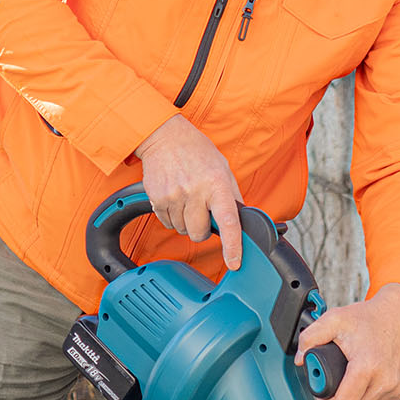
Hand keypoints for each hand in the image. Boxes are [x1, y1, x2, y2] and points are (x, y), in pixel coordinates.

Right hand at [135, 115, 243, 269]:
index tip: (234, 263)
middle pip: (199, 234)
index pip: (228, 222)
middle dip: (202, 229)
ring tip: (186, 198)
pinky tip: (174, 198)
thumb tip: (241, 223)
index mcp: (217, 184)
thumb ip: (232, 197)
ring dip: (185, 221)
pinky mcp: (157, 199)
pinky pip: (167, 223)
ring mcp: (174, 196)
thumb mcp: (223, 169)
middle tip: (201, 211)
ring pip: (182, 230)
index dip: (233, 246)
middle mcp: (195, 191)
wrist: (165, 137)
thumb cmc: (197, 152)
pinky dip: (171, 216)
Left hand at [294, 283, 399, 399]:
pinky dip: (364, 398)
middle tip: (329, 388)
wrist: (398, 315)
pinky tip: (360, 382)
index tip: (320, 395)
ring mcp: (394, 387)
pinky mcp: (399, 390)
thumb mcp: (333, 319)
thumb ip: (309, 337)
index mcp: (367, 366)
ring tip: (345, 381)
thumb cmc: (367, 318)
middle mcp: (384, 380)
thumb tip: (300, 360)